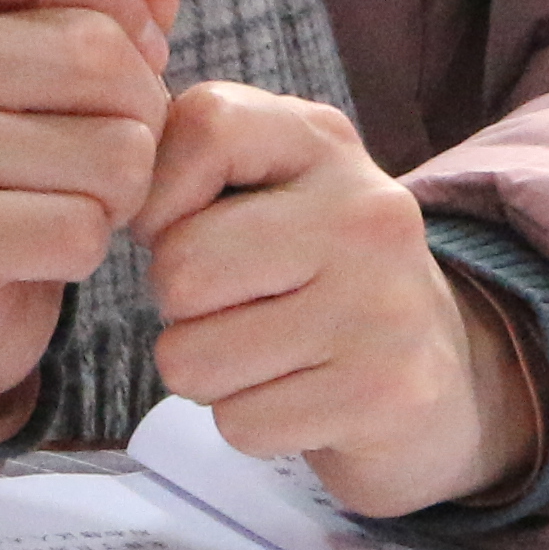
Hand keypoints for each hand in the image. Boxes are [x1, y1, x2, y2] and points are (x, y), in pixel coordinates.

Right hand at [0, 0, 188, 432]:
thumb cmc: (27, 147)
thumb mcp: (73, 57)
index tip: (126, 45)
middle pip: (101, 54)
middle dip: (139, 112)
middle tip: (100, 142)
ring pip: (113, 152)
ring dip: (121, 190)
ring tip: (72, 192)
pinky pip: (82, 231)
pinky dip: (88, 248)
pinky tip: (45, 243)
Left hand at [136, 83, 535, 518]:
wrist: (436, 371)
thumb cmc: (311, 271)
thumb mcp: (267, 185)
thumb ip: (188, 160)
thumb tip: (112, 198)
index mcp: (325, 142)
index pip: (203, 127)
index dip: (160, 196)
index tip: (186, 227)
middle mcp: (367, 211)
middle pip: (182, 268)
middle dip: (178, 305)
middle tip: (231, 306)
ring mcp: (383, 305)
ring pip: (194, 359)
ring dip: (209, 371)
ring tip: (264, 351)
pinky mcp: (385, 392)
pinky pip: (239, 422)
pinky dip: (249, 420)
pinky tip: (297, 394)